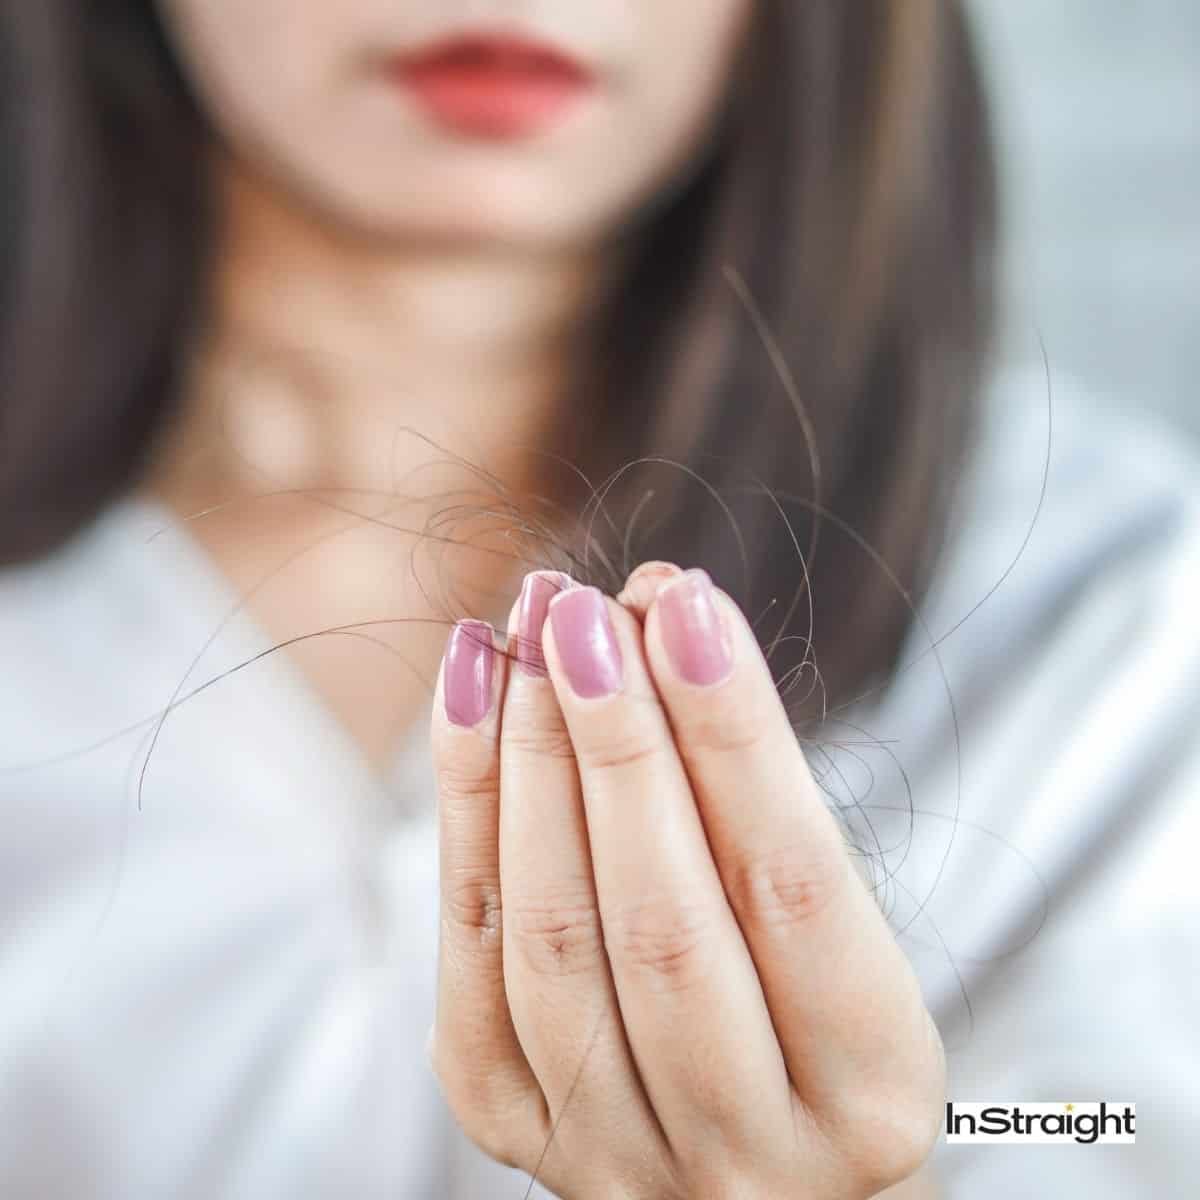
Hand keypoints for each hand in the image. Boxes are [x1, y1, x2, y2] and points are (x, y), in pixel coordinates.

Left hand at [429, 563, 943, 1198]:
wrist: (741, 1136)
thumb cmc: (806, 1004)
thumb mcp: (832, 925)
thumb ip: (753, 798)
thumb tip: (659, 618)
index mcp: (869, 1095)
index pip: (792, 886)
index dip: (734, 735)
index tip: (687, 605)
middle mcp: (748, 1156)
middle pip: (661, 922)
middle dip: (616, 740)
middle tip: (587, 609)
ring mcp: (617, 1153)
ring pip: (552, 940)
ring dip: (531, 761)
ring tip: (532, 634)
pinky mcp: (514, 1124)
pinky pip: (473, 960)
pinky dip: (467, 811)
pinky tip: (473, 697)